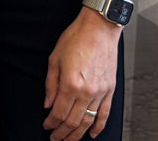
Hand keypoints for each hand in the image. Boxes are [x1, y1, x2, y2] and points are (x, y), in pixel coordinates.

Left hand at [42, 10, 120, 139]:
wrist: (99, 28)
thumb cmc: (77, 38)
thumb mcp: (54, 58)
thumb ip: (50, 84)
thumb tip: (48, 104)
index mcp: (70, 83)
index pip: (59, 112)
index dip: (51, 123)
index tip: (47, 126)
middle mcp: (87, 91)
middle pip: (73, 121)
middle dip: (63, 133)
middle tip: (55, 139)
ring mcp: (100, 92)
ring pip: (88, 121)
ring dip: (78, 134)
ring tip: (70, 140)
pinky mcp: (110, 90)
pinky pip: (105, 113)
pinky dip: (98, 126)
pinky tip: (92, 133)